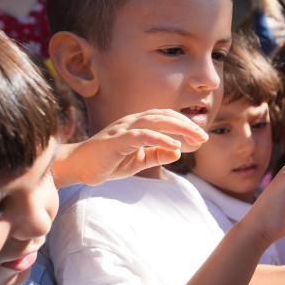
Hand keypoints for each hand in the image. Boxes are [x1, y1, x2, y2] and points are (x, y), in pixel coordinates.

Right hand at [54, 109, 207, 186]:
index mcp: (138, 124)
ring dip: (178, 129)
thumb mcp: (139, 161)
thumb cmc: (109, 162)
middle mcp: (131, 122)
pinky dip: (160, 139)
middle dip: (187, 125)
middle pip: (164, 116)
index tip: (202, 137)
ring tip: (195, 138)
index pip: (165, 117)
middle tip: (204, 137)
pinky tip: (174, 147)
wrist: (79, 167)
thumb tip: (178, 152)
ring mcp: (122, 129)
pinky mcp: (116, 140)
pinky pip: (141, 136)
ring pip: (155, 121)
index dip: (185, 124)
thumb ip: (158, 155)